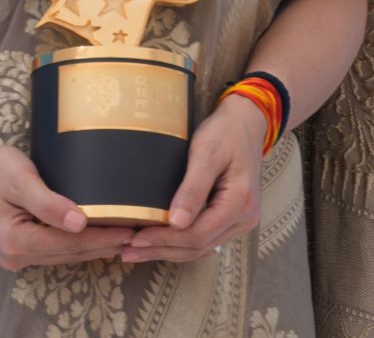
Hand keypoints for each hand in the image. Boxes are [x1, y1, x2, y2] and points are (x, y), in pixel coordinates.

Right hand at [0, 135, 135, 269]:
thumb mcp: (22, 179)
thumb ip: (49, 203)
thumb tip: (80, 223)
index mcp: (14, 242)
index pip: (69, 243)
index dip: (101, 237)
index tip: (130, 230)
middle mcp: (14, 256)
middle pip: (69, 253)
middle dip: (104, 245)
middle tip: (137, 235)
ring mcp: (16, 256)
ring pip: (64, 254)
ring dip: (94, 247)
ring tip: (125, 237)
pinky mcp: (20, 249)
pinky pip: (56, 249)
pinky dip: (78, 244)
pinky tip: (98, 237)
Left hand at [119, 95, 264, 263]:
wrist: (245, 121)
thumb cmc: (225, 132)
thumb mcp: (206, 153)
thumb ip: (193, 188)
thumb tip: (177, 223)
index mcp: (240, 203)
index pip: (197, 234)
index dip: (165, 240)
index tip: (136, 238)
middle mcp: (244, 218)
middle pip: (198, 246)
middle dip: (161, 250)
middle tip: (128, 251)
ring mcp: (240, 220)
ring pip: (201, 247)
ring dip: (169, 251)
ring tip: (137, 251)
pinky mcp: (232, 217)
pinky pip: (205, 238)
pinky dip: (181, 243)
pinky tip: (160, 242)